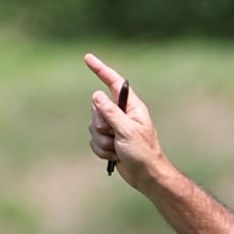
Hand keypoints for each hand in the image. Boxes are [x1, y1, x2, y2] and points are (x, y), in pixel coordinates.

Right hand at [85, 53, 164, 182]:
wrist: (145, 175)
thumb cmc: (143, 152)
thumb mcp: (127, 130)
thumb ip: (110, 112)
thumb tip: (96, 95)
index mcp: (131, 106)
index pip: (113, 83)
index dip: (100, 70)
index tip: (88, 58)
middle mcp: (121, 114)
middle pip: (97, 109)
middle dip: (101, 125)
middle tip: (115, 136)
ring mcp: (114, 128)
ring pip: (93, 127)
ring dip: (102, 142)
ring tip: (118, 149)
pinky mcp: (109, 141)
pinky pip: (94, 141)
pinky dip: (101, 151)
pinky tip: (114, 156)